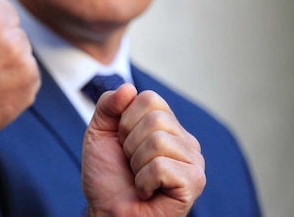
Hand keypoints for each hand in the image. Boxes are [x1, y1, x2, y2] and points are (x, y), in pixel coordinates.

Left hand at [82, 85, 204, 216]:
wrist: (107, 213)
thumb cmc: (107, 178)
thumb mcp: (98, 134)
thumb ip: (108, 106)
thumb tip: (128, 88)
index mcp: (167, 126)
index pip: (150, 98)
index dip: (126, 121)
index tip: (122, 144)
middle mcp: (185, 141)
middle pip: (156, 119)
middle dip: (130, 144)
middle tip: (131, 164)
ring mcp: (194, 162)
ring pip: (158, 142)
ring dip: (137, 165)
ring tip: (139, 179)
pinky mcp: (194, 183)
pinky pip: (162, 166)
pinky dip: (144, 181)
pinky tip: (148, 192)